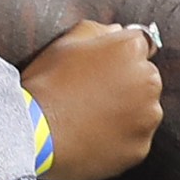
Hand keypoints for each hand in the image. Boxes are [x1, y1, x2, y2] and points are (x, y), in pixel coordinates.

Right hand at [20, 19, 163, 179]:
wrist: (32, 133)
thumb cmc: (46, 85)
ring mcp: (146, 118)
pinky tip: (93, 138)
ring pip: (143, 112)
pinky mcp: (139, 148)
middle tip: (91, 97)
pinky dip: (119, 140)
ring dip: (126, 114)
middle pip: (145, 80)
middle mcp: (148, 81)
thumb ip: (97, 30)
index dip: (117, 59)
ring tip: (90, 120)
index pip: (138, 48)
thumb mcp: (64, 43)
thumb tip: (118, 31)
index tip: (98, 72)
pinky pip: (133, 141)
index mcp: (131, 50)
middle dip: (126, 86)